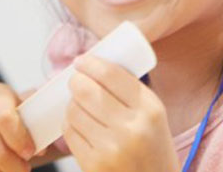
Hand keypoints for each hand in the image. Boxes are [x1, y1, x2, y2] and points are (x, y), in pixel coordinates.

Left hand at [64, 55, 180, 171]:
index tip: (82, 61)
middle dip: (76, 81)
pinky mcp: (94, 165)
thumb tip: (92, 65)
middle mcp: (132, 128)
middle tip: (76, 81)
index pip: (111, 74)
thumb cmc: (151, 149)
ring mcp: (111, 149)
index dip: (91, 63)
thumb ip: (128, 90)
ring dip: (73, 104)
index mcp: (150, 109)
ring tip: (82, 107)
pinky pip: (70, 132)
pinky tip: (81, 126)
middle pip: (86, 89)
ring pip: (74, 110)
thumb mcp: (152, 116)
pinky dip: (71, 124)